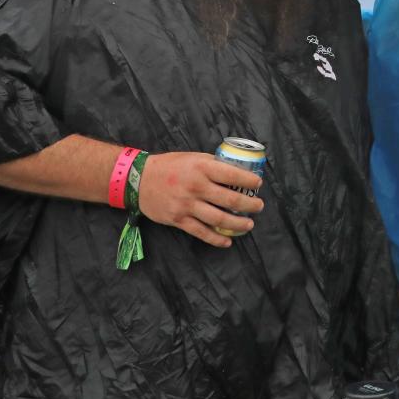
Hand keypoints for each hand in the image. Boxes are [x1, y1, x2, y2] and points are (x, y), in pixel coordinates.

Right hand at [137, 152, 264, 247]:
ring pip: (219, 219)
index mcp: (202, 167)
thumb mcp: (193, 157)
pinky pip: (202, 232)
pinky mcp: (179, 219)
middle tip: (259, 206)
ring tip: (249, 225)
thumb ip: (212, 164)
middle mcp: (196, 186)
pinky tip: (227, 241)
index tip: (258, 184)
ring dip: (238, 224)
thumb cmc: (169, 166)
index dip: (248, 180)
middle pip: (230, 199)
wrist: (139, 180)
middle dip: (249, 204)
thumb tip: (235, 170)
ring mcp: (187, 205)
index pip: (232, 174)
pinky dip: (216, 239)